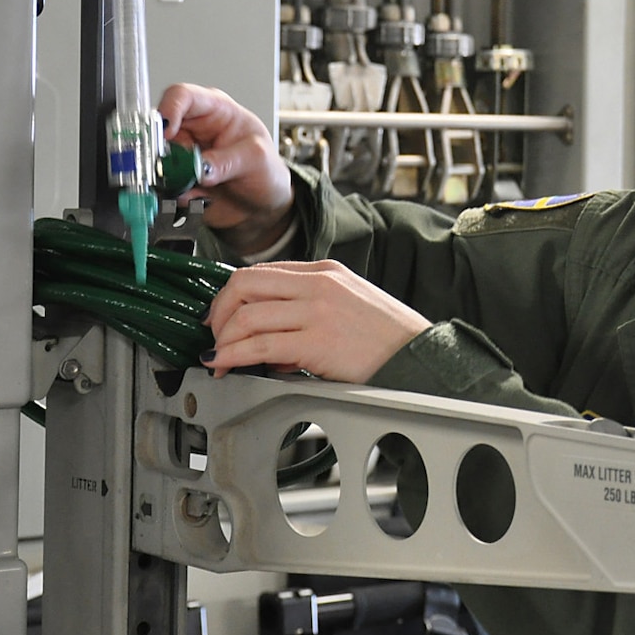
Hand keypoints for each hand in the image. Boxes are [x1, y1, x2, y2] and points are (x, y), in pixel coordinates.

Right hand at [157, 84, 294, 257]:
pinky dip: (175, 195)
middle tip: (174, 168)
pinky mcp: (178, 180)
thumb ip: (227, 160)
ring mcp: (183, 156)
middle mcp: (194, 130)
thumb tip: (200, 167)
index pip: (183, 96)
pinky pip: (164, 185)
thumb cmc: (266, 171)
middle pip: (160, 129)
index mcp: (215, 110)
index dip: (169, 109)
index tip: (166, 132)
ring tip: (195, 188)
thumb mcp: (257, 159)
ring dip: (170, 177)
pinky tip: (198, 199)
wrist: (264, 208)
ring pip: (158, 160)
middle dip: (162, 150)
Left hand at [205, 261, 431, 382]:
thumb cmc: (389, 338)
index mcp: (325, 271)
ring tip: (219, 359)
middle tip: (214, 335)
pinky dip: (233, 355)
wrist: (420, 355)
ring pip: (247, 315)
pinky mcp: (317, 341)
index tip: (222, 317)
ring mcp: (317, 310)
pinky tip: (226, 364)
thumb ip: (309, 313)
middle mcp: (318, 284)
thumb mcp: (349, 306)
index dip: (231, 295)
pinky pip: (260, 346)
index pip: (261, 272)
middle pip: (245, 285)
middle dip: (220, 312)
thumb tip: (272, 344)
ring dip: (223, 339)